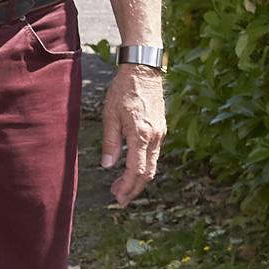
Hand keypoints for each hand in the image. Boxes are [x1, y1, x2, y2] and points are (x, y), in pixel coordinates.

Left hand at [98, 66, 166, 204]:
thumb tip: (107, 165)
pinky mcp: (161, 129)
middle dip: (133, 189)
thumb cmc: (124, 90)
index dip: (127, 187)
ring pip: (152, 165)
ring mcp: (161, 133)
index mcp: (142, 135)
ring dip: (138, 179)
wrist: (143, 70)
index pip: (136, 170)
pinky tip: (131, 167)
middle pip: (148, 173)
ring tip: (120, 186)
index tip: (117, 198)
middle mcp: (155, 137)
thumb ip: (110, 142)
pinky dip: (143, 166)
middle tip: (118, 198)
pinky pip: (154, 155)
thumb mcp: (110, 115)